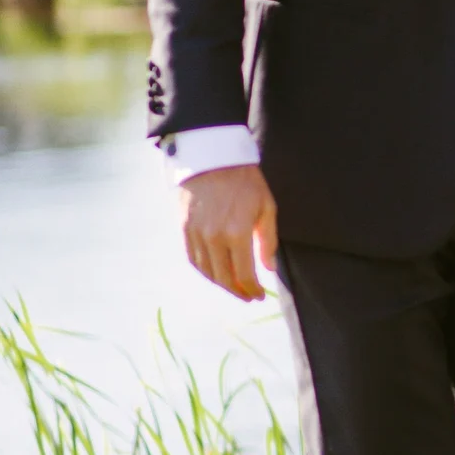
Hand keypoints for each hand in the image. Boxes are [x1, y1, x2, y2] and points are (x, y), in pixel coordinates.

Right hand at [179, 164, 277, 301]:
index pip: (244, 274)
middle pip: (224, 278)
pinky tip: (216, 273)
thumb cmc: (245, 181)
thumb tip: (269, 269)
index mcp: (237, 233)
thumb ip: (268, 241)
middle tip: (248, 295)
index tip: (258, 295)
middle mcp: (214, 238)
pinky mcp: (185, 229)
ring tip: (234, 286)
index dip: (252, 289)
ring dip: (221, 284)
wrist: (213, 158)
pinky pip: (193, 259)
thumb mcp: (266, 207)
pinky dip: (205, 271)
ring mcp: (196, 234)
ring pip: (207, 271)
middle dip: (237, 291)